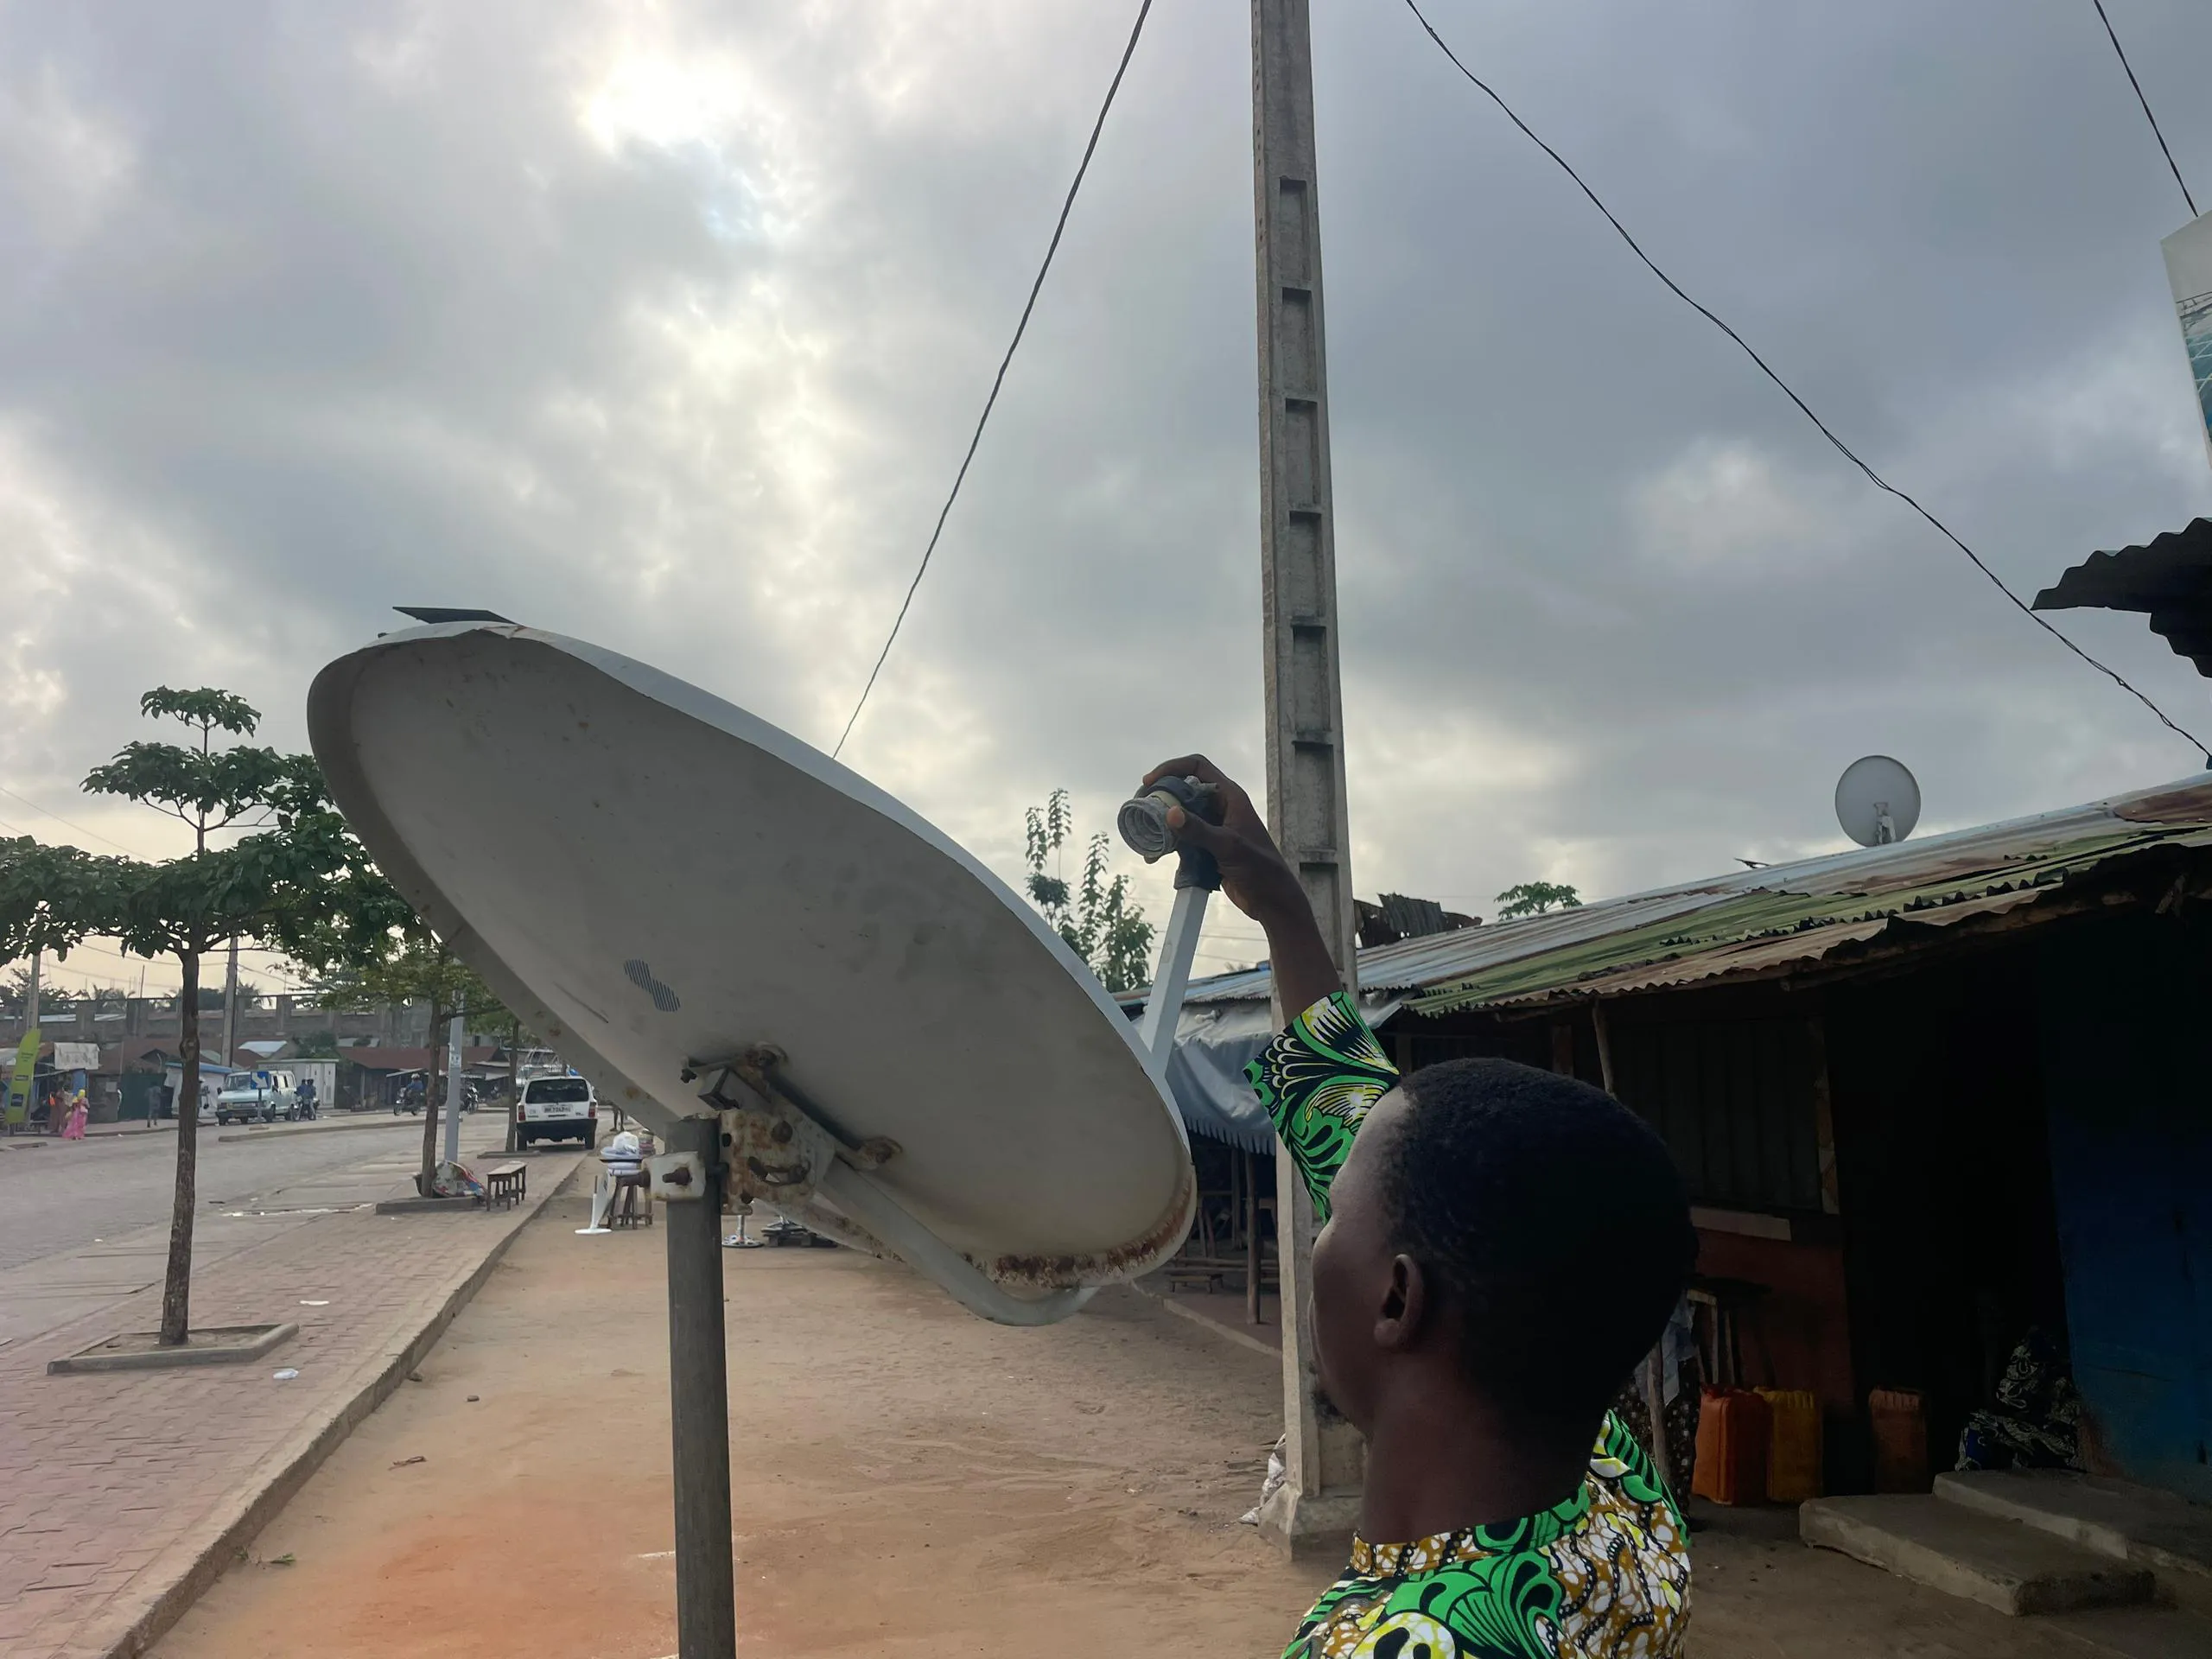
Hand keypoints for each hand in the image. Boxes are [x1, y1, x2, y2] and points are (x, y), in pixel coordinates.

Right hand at [1139, 755, 1300, 922]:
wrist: (1272, 899)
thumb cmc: (1260, 868)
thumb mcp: (1228, 847)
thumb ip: (1199, 830)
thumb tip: (1170, 813)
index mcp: (1230, 796)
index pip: (1197, 767)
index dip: (1172, 768)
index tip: (1149, 780)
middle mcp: (1220, 807)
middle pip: (1184, 790)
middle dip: (1160, 797)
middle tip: (1140, 809)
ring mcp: (1214, 827)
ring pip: (1181, 816)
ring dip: (1162, 823)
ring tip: (1144, 835)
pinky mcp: (1208, 846)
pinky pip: (1184, 838)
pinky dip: (1169, 843)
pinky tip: (1155, 856)